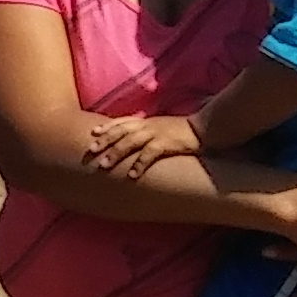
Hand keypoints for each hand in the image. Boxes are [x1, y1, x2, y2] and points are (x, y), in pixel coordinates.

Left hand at [80, 111, 200, 178]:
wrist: (206, 128)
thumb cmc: (182, 131)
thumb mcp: (160, 127)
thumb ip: (146, 131)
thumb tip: (132, 140)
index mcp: (146, 122)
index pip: (122, 122)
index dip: (107, 127)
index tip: (92, 132)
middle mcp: (148, 125)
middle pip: (121, 131)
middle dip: (105, 140)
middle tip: (91, 150)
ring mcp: (157, 133)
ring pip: (131, 141)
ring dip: (116, 153)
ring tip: (104, 166)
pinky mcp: (167, 143)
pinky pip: (150, 153)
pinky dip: (139, 164)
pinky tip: (132, 175)